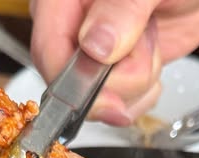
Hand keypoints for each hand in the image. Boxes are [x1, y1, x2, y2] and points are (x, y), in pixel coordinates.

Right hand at [29, 0, 198, 124]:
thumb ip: (122, 9)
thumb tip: (94, 45)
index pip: (49, 50)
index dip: (75, 83)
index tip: (109, 99)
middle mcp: (71, 27)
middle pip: (75, 84)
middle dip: (120, 79)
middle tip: (143, 43)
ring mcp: (88, 55)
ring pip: (100, 101)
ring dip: (138, 81)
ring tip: (148, 42)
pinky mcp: (109, 76)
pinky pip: (117, 108)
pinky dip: (142, 94)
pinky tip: (149, 62)